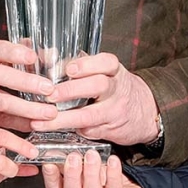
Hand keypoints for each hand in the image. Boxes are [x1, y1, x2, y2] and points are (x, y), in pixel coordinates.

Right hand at [0, 39, 59, 131]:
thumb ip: (18, 51)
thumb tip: (49, 54)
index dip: (14, 52)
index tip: (32, 56)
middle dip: (26, 82)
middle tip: (49, 88)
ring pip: (1, 102)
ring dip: (27, 109)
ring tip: (49, 112)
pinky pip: (1, 121)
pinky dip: (21, 124)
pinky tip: (38, 125)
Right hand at [40, 149, 146, 187]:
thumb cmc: (106, 185)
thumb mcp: (86, 174)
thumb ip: (75, 164)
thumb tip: (62, 146)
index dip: (50, 177)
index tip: (49, 162)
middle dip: (72, 174)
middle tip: (73, 157)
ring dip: (90, 173)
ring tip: (92, 156)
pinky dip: (113, 174)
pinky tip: (113, 161)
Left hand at [42, 53, 160, 145]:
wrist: (147, 113)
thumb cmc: (116, 88)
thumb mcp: (107, 73)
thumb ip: (81, 65)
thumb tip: (46, 55)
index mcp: (115, 71)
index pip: (106, 62)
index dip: (87, 64)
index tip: (69, 69)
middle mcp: (117, 90)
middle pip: (98, 86)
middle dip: (71, 90)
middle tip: (50, 94)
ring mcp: (114, 111)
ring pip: (90, 116)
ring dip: (64, 119)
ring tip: (41, 121)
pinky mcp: (110, 131)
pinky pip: (89, 131)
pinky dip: (71, 130)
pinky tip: (53, 129)